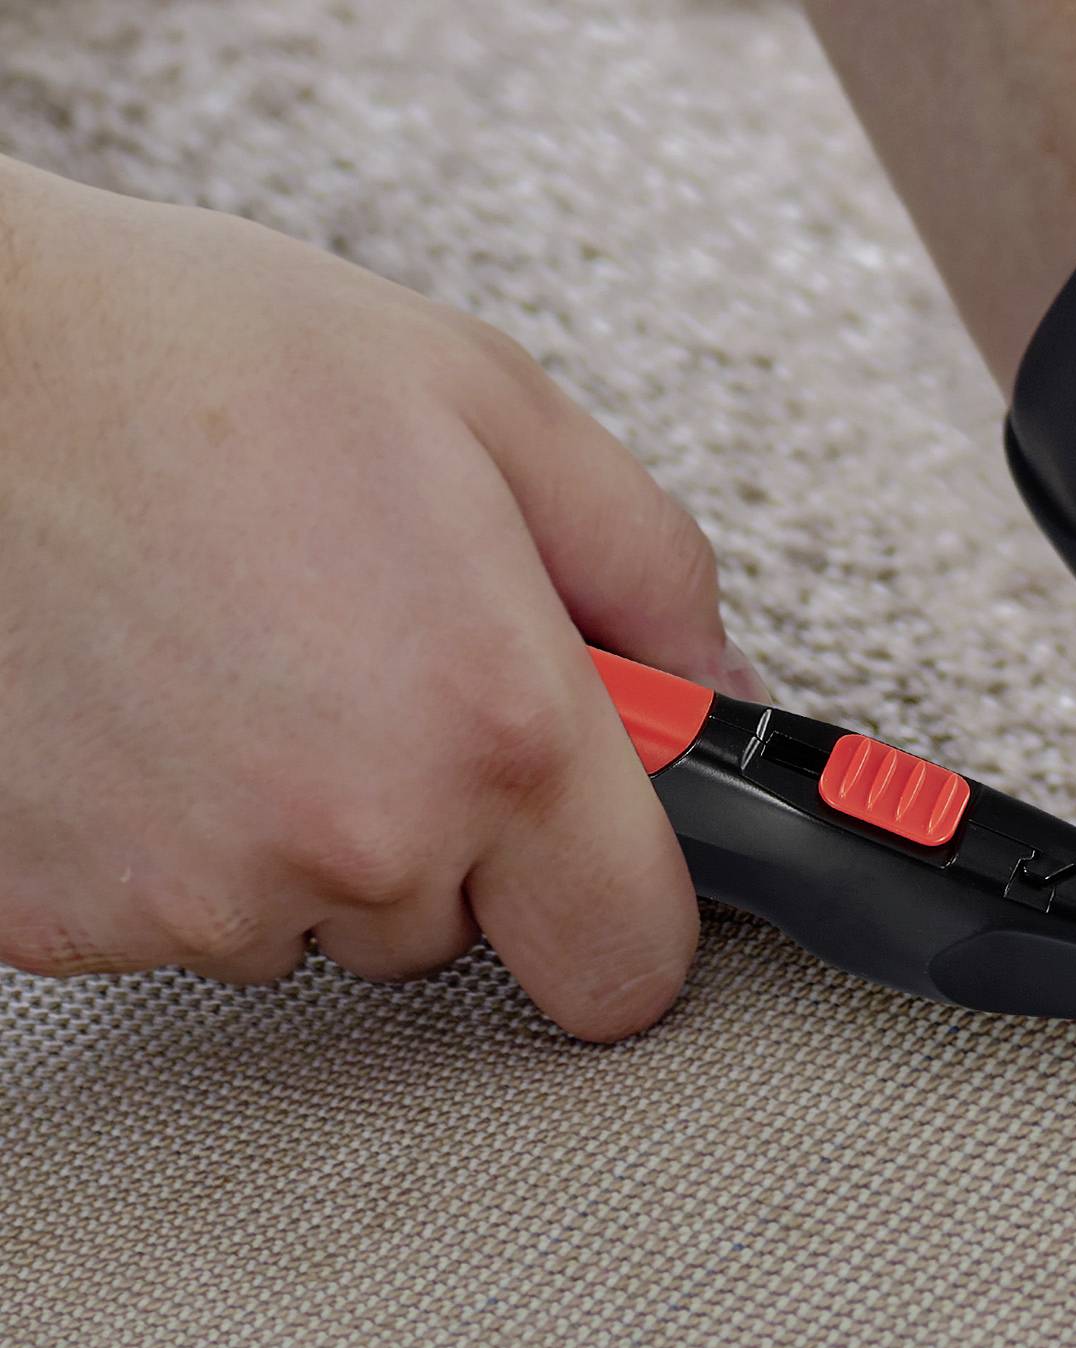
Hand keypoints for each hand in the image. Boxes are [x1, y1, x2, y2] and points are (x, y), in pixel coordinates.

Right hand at [0, 162, 762, 1037]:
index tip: (592, 852)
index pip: (630, 963)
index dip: (620, 903)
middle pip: (465, 932)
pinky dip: (177, 836)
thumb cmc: (184, 359)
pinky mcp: (62, 917)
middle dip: (448, 830)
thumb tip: (712, 691)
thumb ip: (647, 569)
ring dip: (304, 829)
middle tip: (368, 667)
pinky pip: (180, 917)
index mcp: (494, 725)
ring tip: (239, 657)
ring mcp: (198, 892)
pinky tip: (148, 704)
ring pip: (318, 924)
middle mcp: (357, 837)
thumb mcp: (485, 405)